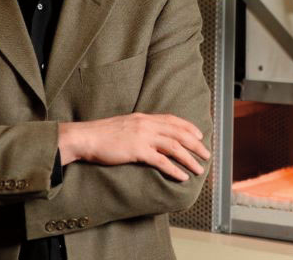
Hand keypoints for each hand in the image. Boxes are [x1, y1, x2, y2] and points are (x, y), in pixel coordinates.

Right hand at [58, 113, 209, 181]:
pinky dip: (174, 169)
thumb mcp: (124, 125)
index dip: (188, 127)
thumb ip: (139, 128)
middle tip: (207, 154)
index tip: (199, 135)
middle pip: (178, 133)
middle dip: (195, 144)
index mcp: (144, 117)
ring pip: (174, 147)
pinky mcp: (137, 151)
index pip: (173, 120)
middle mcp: (146, 125)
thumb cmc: (102, 134)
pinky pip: (161, 161)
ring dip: (189, 159)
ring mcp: (142, 137)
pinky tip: (182, 176)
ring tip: (199, 169)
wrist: (85, 137)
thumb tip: (150, 136)